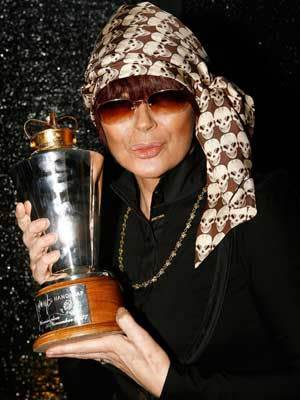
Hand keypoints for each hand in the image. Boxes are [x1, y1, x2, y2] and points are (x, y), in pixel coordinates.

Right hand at [15, 201, 61, 283]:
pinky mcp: (42, 276)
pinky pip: (41, 269)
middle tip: (46, 221)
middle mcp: (35, 251)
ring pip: (34, 252)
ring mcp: (37, 264)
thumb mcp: (64, 238)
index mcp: (37, 240)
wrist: (68, 280)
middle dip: (34, 227)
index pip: (26, 226)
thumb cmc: (65, 257)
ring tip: (54, 236)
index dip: (23, 216)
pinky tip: (55, 254)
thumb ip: (62, 225)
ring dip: (42, 242)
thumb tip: (65, 206)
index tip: (23, 204)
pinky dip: (47, 260)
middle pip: (28, 237)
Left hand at [46, 307, 169, 397]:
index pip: (84, 346)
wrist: (163, 380)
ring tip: (64, 349)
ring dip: (75, 351)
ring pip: (89, 353)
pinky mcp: (121, 359)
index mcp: (112, 347)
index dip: (65, 346)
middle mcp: (110, 354)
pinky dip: (88, 351)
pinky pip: (98, 354)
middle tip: (49, 351)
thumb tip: (118, 310)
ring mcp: (115, 358)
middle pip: (82, 352)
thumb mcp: (142, 339)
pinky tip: (91, 349)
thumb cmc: (153, 362)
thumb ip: (129, 323)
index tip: (48, 349)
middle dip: (65, 351)